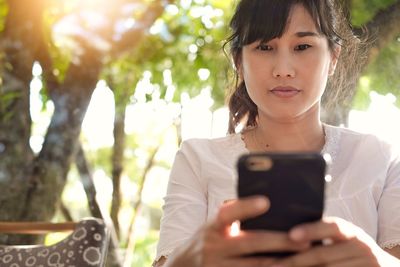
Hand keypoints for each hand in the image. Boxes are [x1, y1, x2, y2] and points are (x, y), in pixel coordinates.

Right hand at [164, 196, 310, 266]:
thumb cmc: (208, 242)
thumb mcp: (213, 227)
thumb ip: (233, 216)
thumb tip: (268, 203)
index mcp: (213, 228)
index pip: (227, 214)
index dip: (245, 207)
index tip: (266, 201)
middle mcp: (213, 248)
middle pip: (250, 244)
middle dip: (279, 242)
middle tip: (305, 240)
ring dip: (282, 263)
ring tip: (306, 258)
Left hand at [272, 217, 399, 266]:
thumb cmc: (350, 251)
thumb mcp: (343, 240)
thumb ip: (320, 235)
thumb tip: (285, 234)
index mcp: (351, 232)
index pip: (332, 226)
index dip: (312, 230)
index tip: (291, 235)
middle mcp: (360, 248)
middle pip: (322, 254)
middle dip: (294, 261)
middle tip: (271, 265)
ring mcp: (366, 266)